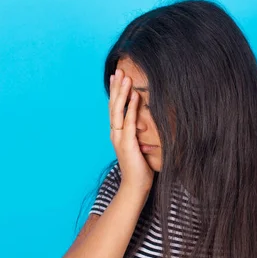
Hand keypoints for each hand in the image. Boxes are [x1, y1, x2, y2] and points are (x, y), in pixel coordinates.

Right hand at [109, 69, 154, 193]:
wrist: (136, 187)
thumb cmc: (140, 169)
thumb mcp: (138, 147)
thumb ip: (137, 135)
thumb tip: (143, 126)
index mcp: (117, 134)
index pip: (114, 109)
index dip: (115, 92)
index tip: (117, 77)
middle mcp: (115, 134)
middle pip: (113, 106)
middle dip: (116, 87)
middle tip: (118, 70)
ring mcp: (119, 138)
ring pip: (118, 111)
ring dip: (122, 93)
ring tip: (125, 77)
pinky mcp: (127, 144)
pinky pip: (129, 122)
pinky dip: (131, 108)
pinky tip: (135, 96)